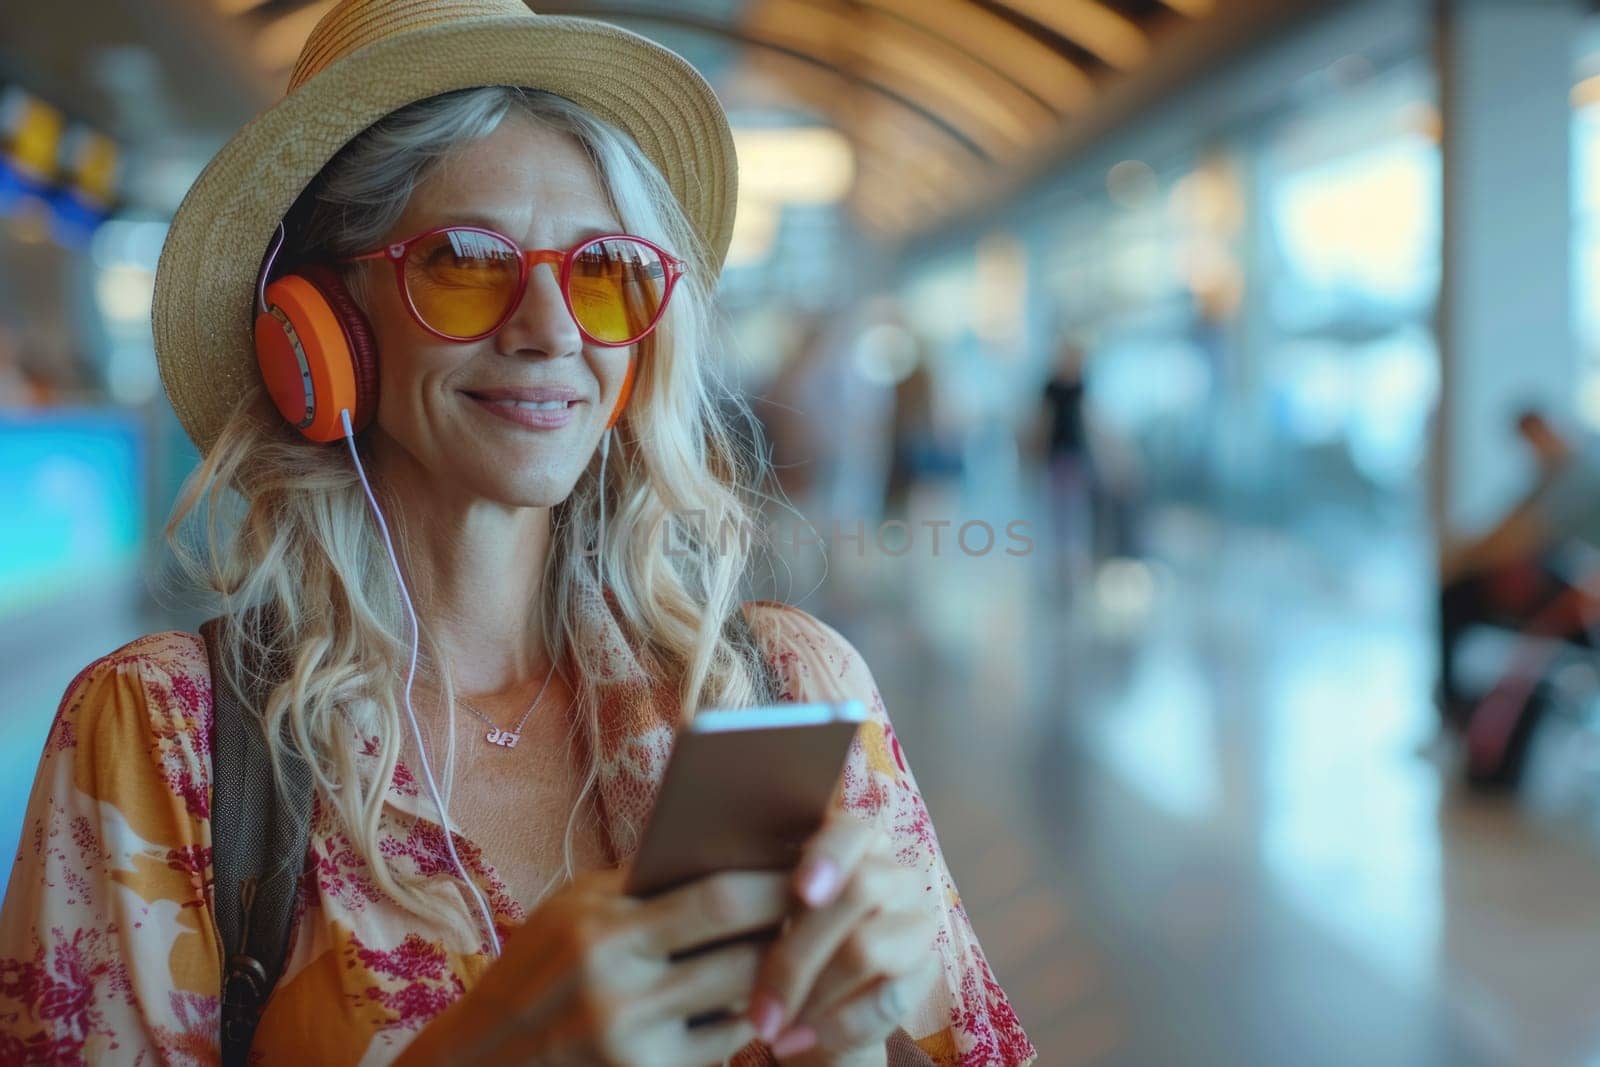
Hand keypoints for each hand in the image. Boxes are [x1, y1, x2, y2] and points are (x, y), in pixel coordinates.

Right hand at [395, 866, 787, 1065]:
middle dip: (789, 931)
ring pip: (741, 1004)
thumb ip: (642, 882)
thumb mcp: (573, 912)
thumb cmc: (536, 972)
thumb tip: (726, 841)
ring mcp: (633, 1044)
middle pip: (742, 954)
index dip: (773, 885)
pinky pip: (722, 1047)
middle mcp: (617, 988)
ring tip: (797, 947)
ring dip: (775, 977)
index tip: (806, 869)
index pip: (716, 897)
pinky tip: (758, 997)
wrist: (480, 1064)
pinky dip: (744, 1019)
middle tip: (822, 910)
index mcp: (601, 928)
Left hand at [745, 812, 940, 1060]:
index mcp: (854, 846)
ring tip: (767, 1026)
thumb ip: (765, 895)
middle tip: (755, 1004)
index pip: (852, 830)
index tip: (801, 892)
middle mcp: (894, 875)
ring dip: (811, 994)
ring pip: (867, 947)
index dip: (828, 856)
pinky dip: (833, 1026)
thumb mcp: (768, 919)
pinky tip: (793, 1042)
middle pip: (859, 890)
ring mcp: (915, 924)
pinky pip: (886, 1000)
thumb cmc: (780, 953)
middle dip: (797, 953)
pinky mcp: (925, 974)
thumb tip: (731, 895)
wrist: (813, 1018)